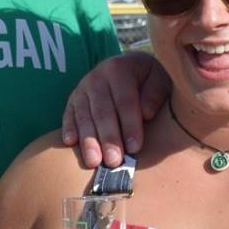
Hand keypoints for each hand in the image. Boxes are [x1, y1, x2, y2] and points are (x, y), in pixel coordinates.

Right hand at [60, 53, 168, 168]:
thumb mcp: (160, 79)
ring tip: (94, 162)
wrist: (129, 66)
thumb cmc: (148, 80)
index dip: (130, 125)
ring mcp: (82, 88)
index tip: (135, 147)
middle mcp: (97, 77)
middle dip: (108, 138)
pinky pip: (68, 115)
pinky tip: (70, 144)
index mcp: (120, 69)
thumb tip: (146, 114)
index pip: (125, 100)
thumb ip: (155, 94)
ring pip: (84, 116)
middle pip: (102, 111)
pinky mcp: (72, 100)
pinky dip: (68, 129)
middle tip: (114, 161)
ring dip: (88, 140)